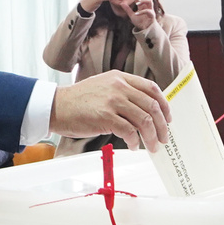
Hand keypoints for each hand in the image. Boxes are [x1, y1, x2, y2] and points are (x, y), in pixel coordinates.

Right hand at [50, 71, 170, 151]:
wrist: (56, 106)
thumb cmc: (78, 100)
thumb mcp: (103, 87)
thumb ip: (123, 93)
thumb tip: (143, 111)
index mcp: (120, 78)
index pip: (151, 88)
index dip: (164, 104)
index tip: (167, 118)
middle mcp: (119, 86)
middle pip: (152, 106)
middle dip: (162, 125)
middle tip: (163, 137)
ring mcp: (112, 101)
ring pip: (144, 120)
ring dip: (151, 137)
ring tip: (152, 146)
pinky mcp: (105, 116)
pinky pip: (129, 131)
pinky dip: (134, 141)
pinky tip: (133, 146)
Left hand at [111, 0, 155, 30]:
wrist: (144, 30)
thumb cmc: (140, 22)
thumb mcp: (131, 15)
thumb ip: (127, 9)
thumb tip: (122, 3)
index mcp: (143, 6)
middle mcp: (147, 7)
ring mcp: (150, 10)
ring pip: (150, 1)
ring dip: (143, 1)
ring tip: (137, 3)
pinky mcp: (152, 15)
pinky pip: (148, 11)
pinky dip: (142, 11)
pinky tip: (137, 13)